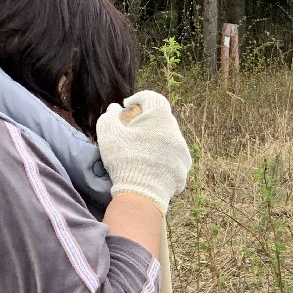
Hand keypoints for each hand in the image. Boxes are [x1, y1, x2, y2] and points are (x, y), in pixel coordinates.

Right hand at [96, 90, 191, 214]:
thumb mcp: (108, 132)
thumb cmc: (124, 158)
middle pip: (162, 119)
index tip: (127, 107)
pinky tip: (148, 165)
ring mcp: (183, 152)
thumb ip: (110, 115)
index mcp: (161, 118)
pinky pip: (172, 157)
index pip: (153, 98)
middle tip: (130, 130)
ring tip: (139, 150)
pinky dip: (161, 156)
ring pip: (168, 139)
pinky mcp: (184, 169)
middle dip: (146, 120)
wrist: (142, 194)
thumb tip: (115, 108)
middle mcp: (177, 133)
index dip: (138, 98)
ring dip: (155, 139)